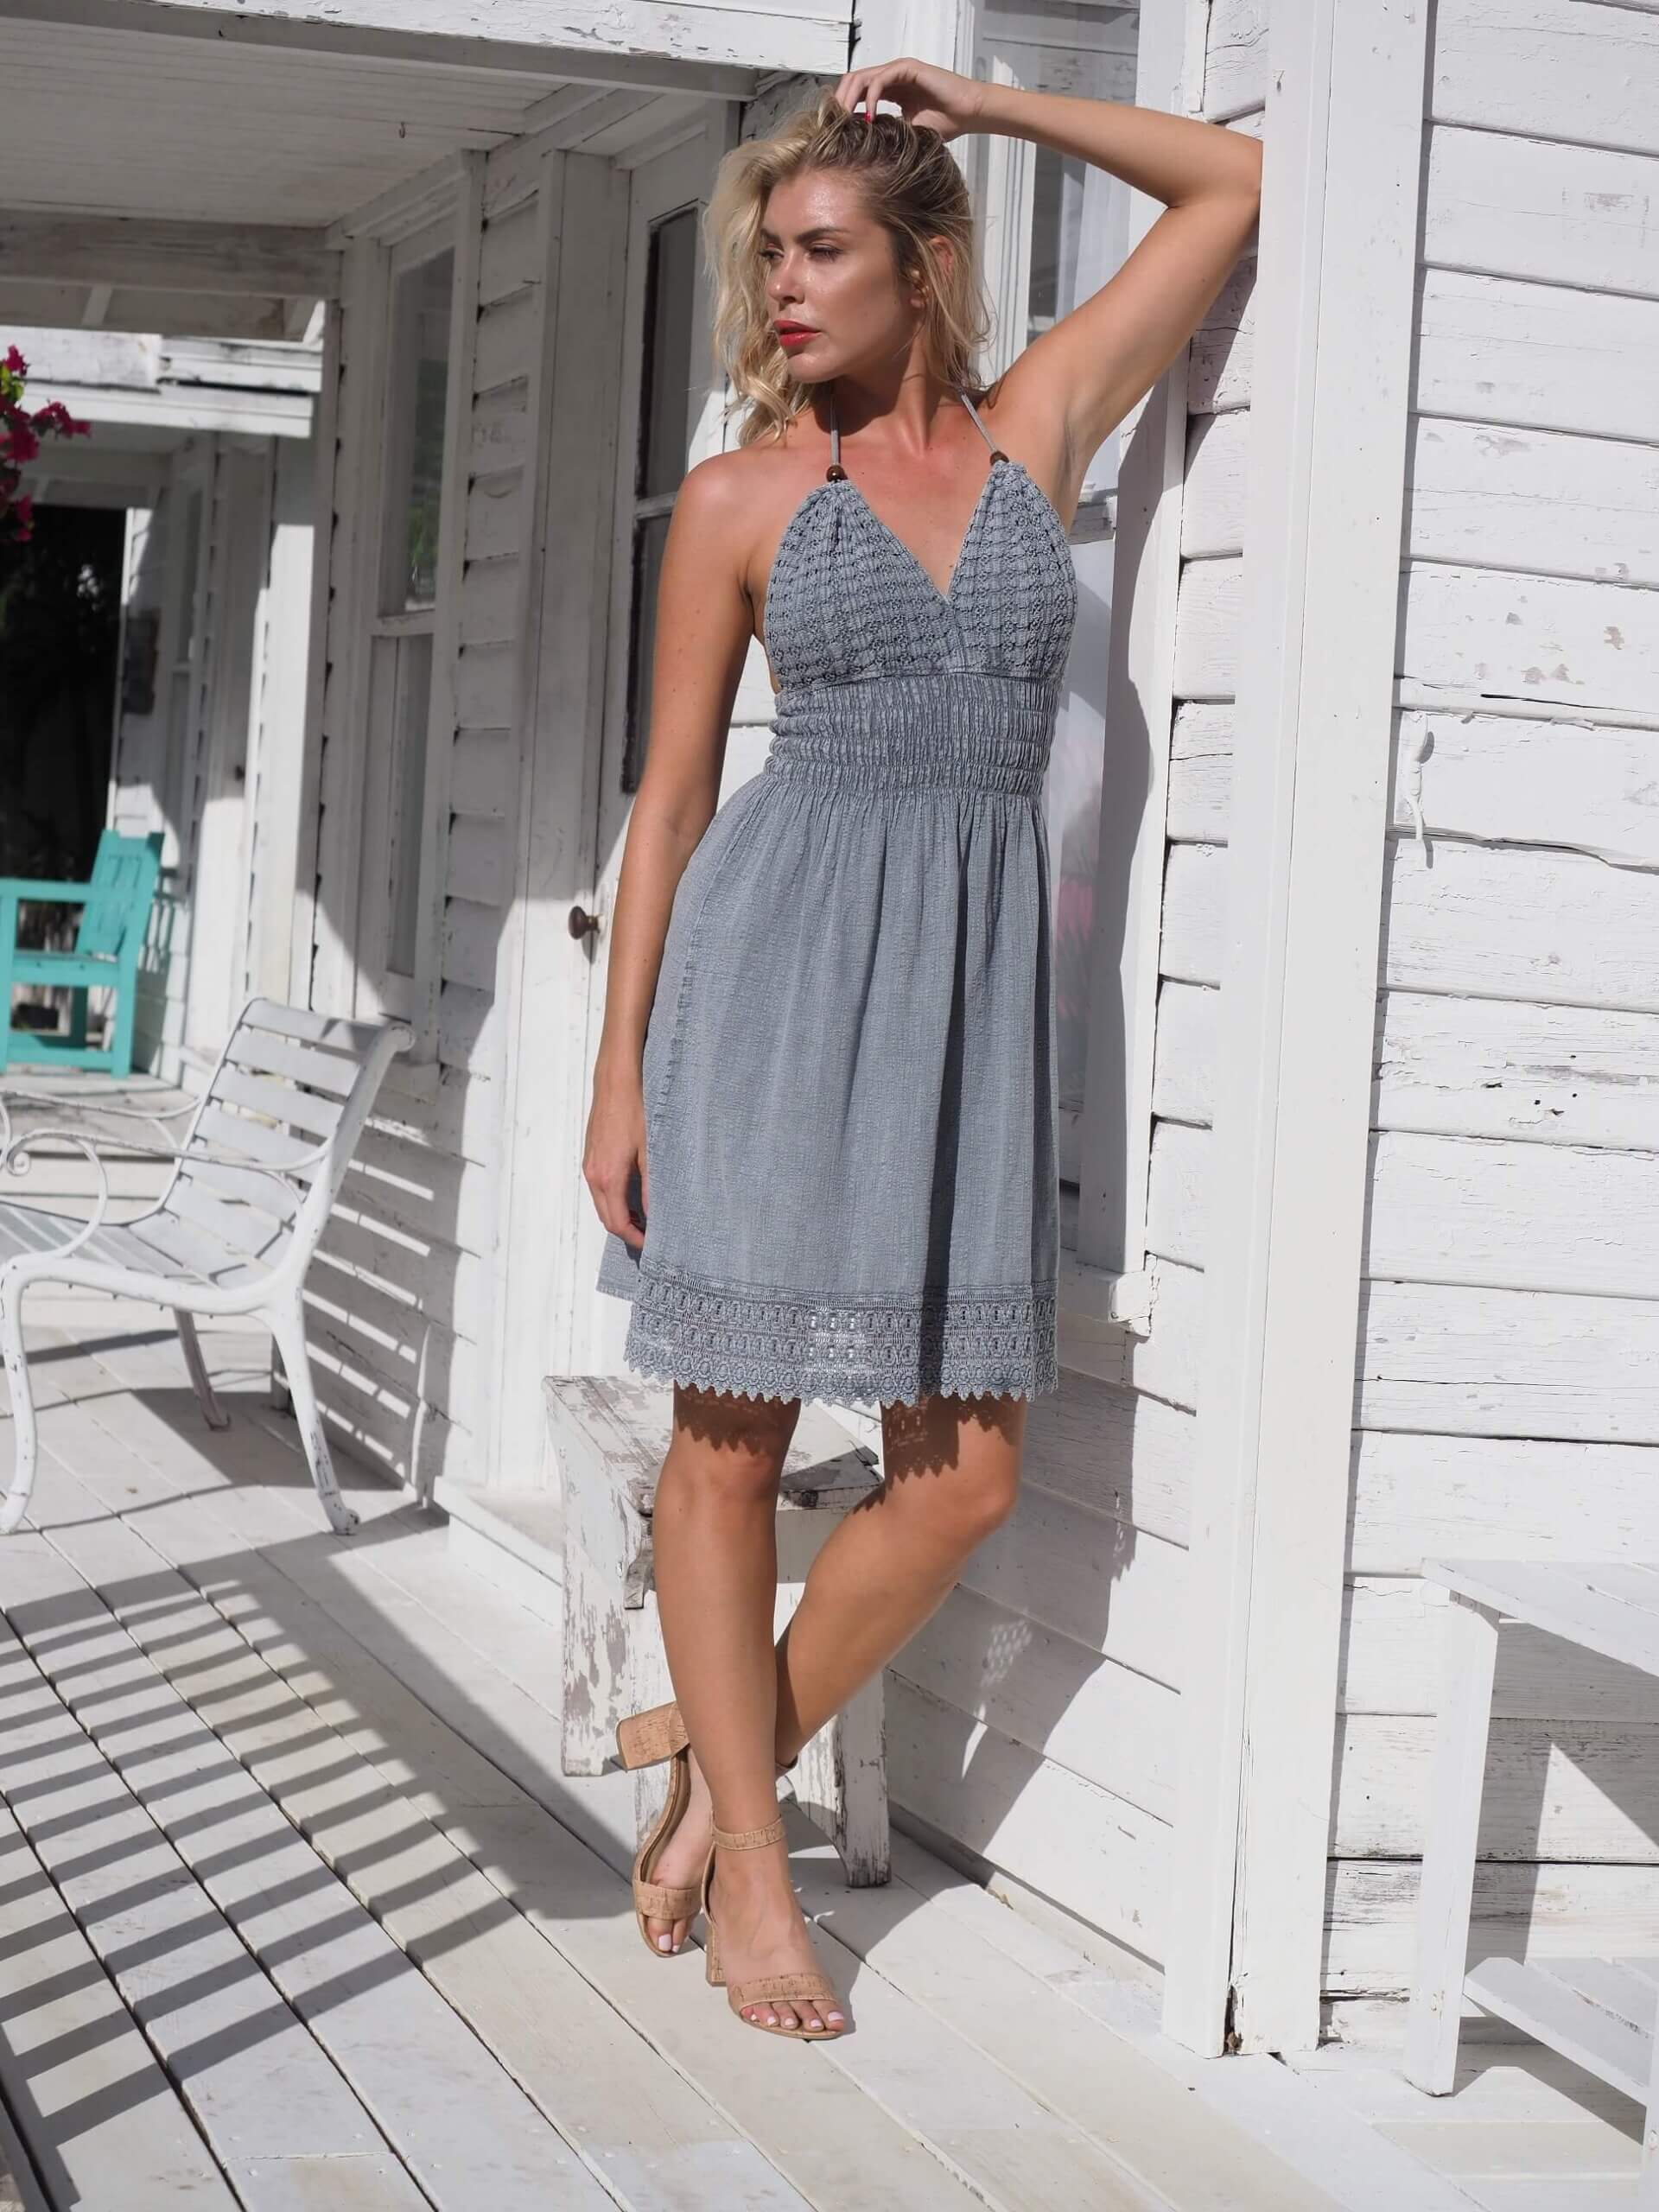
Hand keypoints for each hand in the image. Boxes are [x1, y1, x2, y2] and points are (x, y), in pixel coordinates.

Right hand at [583, 1071, 649, 1251]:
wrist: (615, 1082)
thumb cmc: (634, 1110)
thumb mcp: (649, 1151)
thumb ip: (651, 1186)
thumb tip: (654, 1213)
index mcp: (608, 1177)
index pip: (617, 1222)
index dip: (633, 1237)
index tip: (650, 1243)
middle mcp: (593, 1175)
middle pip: (606, 1218)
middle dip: (626, 1231)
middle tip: (649, 1235)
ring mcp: (589, 1166)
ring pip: (601, 1204)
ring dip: (619, 1216)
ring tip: (644, 1218)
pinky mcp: (590, 1156)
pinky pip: (598, 1189)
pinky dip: (612, 1200)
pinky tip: (631, 1196)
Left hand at [833, 56, 984, 143]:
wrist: (968, 114)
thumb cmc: (944, 124)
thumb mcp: (906, 133)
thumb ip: (885, 132)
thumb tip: (859, 145)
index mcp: (889, 89)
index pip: (857, 92)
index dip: (843, 108)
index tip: (835, 131)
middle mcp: (891, 77)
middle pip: (853, 82)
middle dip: (840, 102)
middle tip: (832, 126)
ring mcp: (898, 70)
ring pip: (862, 77)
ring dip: (849, 99)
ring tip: (844, 121)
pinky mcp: (907, 69)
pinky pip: (880, 80)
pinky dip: (871, 97)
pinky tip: (869, 117)